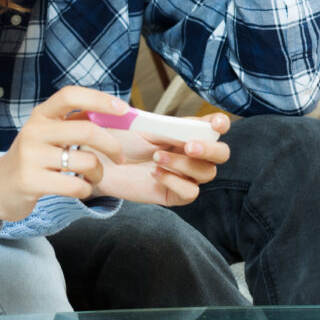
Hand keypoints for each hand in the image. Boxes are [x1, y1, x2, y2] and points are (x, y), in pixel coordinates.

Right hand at [0, 86, 128, 222]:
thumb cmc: (33, 158)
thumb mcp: (48, 133)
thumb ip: (74, 122)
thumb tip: (115, 112)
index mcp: (41, 115)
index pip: (70, 95)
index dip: (99, 99)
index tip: (122, 109)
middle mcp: (34, 131)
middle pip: (86, 130)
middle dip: (112, 145)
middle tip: (120, 157)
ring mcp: (31, 156)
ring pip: (86, 162)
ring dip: (98, 173)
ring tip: (92, 177)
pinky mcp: (31, 181)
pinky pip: (76, 185)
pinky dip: (86, 189)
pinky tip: (79, 188)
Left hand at [90, 112, 230, 206]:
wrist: (99, 160)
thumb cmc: (119, 140)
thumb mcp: (143, 126)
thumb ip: (169, 127)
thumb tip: (192, 128)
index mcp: (185, 132)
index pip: (214, 128)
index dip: (220, 125)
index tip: (217, 124)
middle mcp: (190, 154)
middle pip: (221, 154)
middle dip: (209, 149)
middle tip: (188, 146)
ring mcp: (184, 175)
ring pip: (206, 172)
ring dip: (183, 163)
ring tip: (156, 157)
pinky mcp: (173, 194)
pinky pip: (190, 192)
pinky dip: (175, 181)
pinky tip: (155, 173)